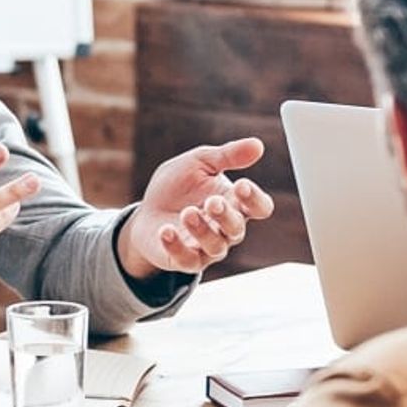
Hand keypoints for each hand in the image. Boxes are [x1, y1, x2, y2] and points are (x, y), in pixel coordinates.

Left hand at [119, 138, 274, 277]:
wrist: (146, 212)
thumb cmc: (178, 186)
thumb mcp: (200, 162)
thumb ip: (227, 156)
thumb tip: (257, 145)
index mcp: (235, 203)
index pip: (259, 207)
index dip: (255, 199)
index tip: (242, 185)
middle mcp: (225, 229)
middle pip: (237, 229)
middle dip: (226, 216)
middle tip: (212, 202)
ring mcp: (207, 247)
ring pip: (215, 247)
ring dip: (202, 230)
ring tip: (186, 213)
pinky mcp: (186, 260)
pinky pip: (187, 260)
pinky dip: (176, 245)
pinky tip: (165, 231)